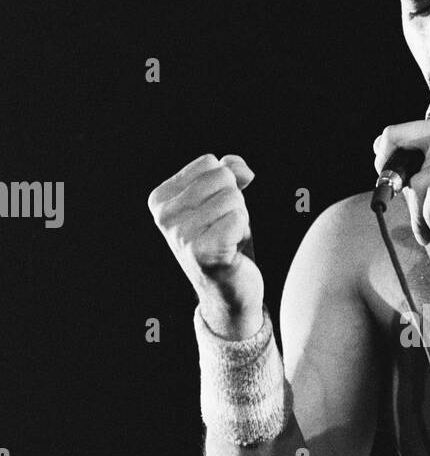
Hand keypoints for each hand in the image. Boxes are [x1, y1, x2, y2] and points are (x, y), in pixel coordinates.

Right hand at [147, 152, 264, 337]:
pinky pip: (238, 218)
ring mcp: (181, 235)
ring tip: (228, 240)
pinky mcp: (202, 252)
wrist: (229, 292)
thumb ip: (229, 173)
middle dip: (235, 201)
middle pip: (222, 178)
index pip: (208, 163)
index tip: (216, 212)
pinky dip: (243, 232)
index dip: (225, 184)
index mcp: (160, 200)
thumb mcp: (223, 200)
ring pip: (233, 198)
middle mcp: (164, 217)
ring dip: (241, 219)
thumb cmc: (225, 241)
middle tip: (226, 228)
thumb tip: (242, 171)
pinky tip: (232, 251)